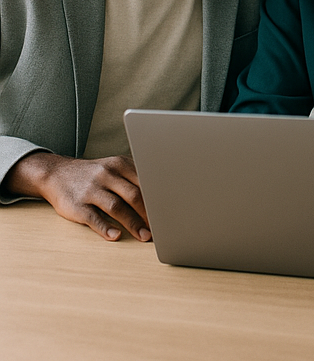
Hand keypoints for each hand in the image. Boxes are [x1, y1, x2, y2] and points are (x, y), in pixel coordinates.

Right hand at [2, 151, 149, 241]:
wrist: (57, 174)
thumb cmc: (95, 174)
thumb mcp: (114, 167)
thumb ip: (134, 177)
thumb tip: (161, 193)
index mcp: (120, 164)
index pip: (144, 181)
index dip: (158, 198)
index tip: (169, 210)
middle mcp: (106, 174)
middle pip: (133, 194)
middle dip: (149, 213)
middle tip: (161, 227)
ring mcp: (91, 190)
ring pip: (116, 207)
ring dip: (133, 223)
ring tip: (145, 236)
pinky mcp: (77, 205)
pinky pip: (94, 218)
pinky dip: (106, 228)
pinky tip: (116, 236)